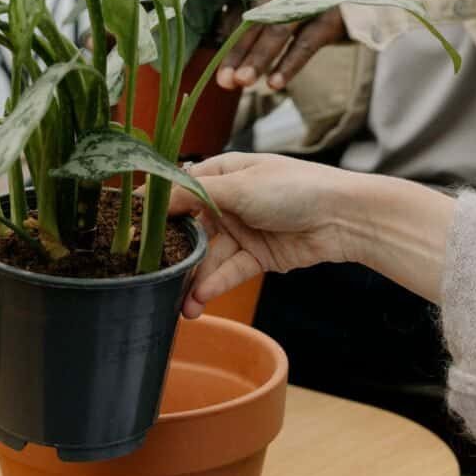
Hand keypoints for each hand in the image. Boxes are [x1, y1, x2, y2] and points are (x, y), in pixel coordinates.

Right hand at [168, 153, 365, 317]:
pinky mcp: (259, 256)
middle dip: (174, 252)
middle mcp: (230, 201)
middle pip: (191, 228)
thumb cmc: (295, 188)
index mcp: (224, 173)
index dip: (157, 208)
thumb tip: (153, 197)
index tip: (130, 227)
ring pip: (209, 256)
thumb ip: (195, 195)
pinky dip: (215, 284)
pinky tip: (198, 300)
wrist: (345, 217)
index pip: (181, 189)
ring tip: (179, 302)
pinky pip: (230, 271)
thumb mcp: (239, 186)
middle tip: (149, 274)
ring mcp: (244, 230)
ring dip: (194, 278)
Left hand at [216, 0, 347, 91]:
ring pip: (278, 31)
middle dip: (236, 51)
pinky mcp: (330, 18)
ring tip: (242, 82)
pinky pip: (306, 44)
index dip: (224, 33)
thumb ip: (250, 6)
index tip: (210, 58)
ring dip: (258, 58)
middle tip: (222, 80)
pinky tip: (274, 83)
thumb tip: (218, 37)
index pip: (238, 6)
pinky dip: (289, 65)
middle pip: (254, 19)